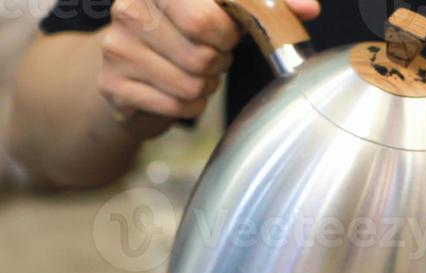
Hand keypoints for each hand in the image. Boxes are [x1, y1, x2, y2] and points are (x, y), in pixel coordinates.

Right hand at [98, 0, 319, 122]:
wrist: (132, 61)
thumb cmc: (187, 30)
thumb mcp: (226, 10)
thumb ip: (269, 4)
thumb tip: (309, 8)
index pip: (208, 20)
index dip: (227, 33)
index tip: (224, 32)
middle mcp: (128, 8)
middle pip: (203, 54)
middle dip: (217, 61)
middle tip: (208, 54)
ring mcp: (116, 45)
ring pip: (192, 83)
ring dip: (204, 84)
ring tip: (192, 69)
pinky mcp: (113, 82)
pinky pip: (178, 105)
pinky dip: (189, 105)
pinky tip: (174, 88)